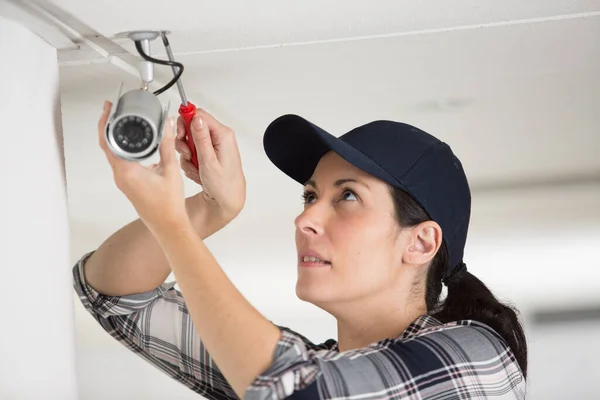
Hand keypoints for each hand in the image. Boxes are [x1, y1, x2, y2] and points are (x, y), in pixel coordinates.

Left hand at [98, 101, 188, 234]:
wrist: (169, 225)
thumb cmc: (169, 205)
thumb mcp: (170, 170)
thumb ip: (168, 145)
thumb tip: (168, 125)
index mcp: (126, 171)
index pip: (107, 140)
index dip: (105, 121)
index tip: (108, 107)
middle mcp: (121, 176)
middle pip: (107, 145)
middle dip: (109, 125)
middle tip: (114, 109)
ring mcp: (123, 181)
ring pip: (115, 153)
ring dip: (117, 137)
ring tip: (125, 122)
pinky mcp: (129, 184)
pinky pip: (122, 162)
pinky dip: (125, 149)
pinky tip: (137, 145)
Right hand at [175, 108, 245, 225]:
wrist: (228, 199)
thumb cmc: (223, 185)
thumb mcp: (208, 161)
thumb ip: (201, 138)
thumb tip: (195, 117)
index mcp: (223, 135)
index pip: (199, 114)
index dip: (185, 122)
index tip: (181, 136)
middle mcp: (220, 136)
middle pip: (193, 127)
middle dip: (185, 142)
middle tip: (188, 156)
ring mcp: (215, 145)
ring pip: (190, 140)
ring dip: (188, 155)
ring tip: (196, 168)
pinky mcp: (210, 152)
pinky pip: (193, 151)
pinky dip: (191, 161)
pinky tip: (198, 171)